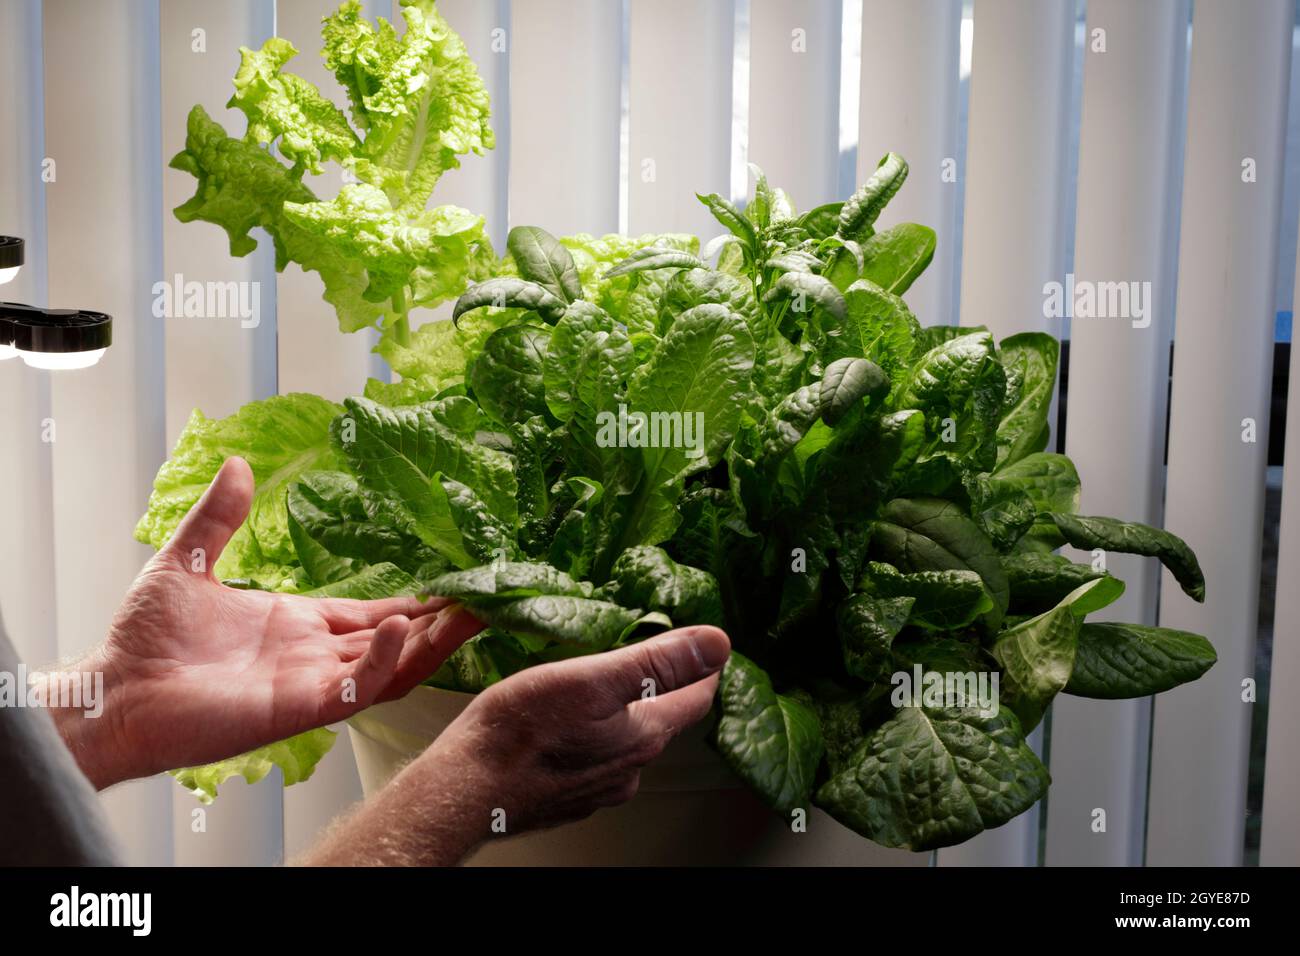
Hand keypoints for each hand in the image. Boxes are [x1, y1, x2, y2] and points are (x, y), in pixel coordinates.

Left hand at [48, 457, 482, 788]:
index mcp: (296, 624)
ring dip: (430, 644)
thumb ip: (219, 516)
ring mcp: (309, 684)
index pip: (372, 614)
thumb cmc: (142, 638)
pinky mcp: (297, 708)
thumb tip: (237, 463)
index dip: (412, 603)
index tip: (452, 584)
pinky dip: (381, 662)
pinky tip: (400, 629)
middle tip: (485, 599)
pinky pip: (353, 688)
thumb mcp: (187, 560)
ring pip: (389, 668)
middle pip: (395, 642)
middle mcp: (312, 656)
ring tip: (470, 614)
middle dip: (441, 623)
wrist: (112, 689)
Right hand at [299, 625, 730, 865]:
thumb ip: (657, 662)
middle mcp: (627, 769)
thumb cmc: (520, 732)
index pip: (697, 698)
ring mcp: (596, 788)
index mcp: (643, 736)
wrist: (463, 791)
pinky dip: (589, 734)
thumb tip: (718, 642)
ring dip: (621, 711)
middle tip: (654, 652)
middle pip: (661, 719)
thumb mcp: (592, 679)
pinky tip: (564, 722)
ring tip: (603, 682)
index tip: (708, 646)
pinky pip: (591, 759)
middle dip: (661, 686)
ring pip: (623, 740)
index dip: (705, 667)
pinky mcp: (563, 797)